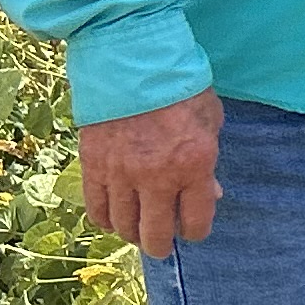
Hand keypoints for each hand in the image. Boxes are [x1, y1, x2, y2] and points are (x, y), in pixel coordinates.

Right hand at [80, 89, 224, 257]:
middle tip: (162, 242)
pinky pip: (97, 209)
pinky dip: (106, 219)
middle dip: (162, 245)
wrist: (131, 59)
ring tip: (138, 228)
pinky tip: (114, 216)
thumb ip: (209, 162)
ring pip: (124, 227)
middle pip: (156, 235)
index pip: (196, 222)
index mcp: (194, 165)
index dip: (196, 230)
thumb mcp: (210, 121)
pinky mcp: (93, 166)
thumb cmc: (178, 87)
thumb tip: (211, 194)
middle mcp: (157, 177)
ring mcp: (122, 174)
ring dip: (133, 233)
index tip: (192, 227)